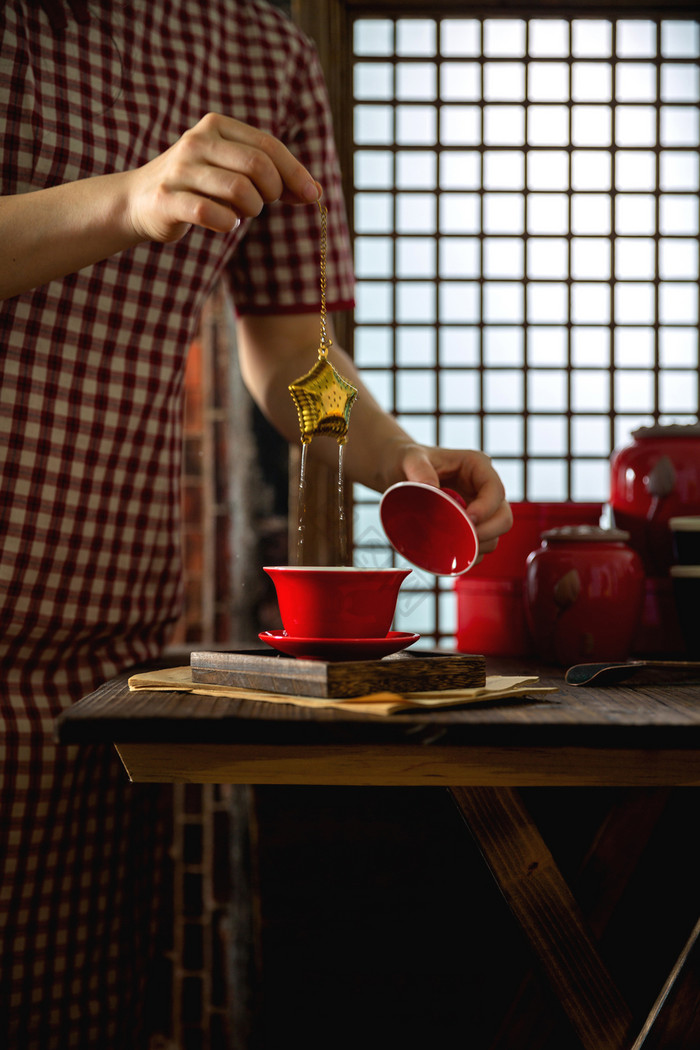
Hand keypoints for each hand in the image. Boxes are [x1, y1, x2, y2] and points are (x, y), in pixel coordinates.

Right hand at [125, 113, 320, 242]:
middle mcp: (197, 142)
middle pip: (258, 166)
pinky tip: (225, 223)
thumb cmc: (198, 187)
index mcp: (217, 126)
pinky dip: (228, 223)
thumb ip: (270, 175)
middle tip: (263, 204)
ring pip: (239, 190)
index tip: (311, 195)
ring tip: (241, 212)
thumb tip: (315, 192)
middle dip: (272, 191)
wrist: (138, 201)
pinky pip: (212, 214)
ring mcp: (180, 170)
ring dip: (251, 209)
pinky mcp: (168, 199)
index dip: (295, 172)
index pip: (268, 146)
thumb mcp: (232, 171)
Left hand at [393, 444, 512, 558]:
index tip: (468, 519)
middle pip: (503, 516)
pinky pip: (479, 546)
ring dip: (479, 546)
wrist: (399, 472)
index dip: (486, 507)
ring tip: (456, 548)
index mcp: (476, 467)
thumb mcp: (411, 458)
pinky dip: (470, 555)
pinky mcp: (469, 526)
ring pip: (494, 535)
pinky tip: (453, 555)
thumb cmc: (409, 460)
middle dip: (488, 532)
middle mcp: (482, 489)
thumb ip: (419, 469)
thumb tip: (430, 488)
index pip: (495, 489)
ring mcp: (478, 510)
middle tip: (465, 540)